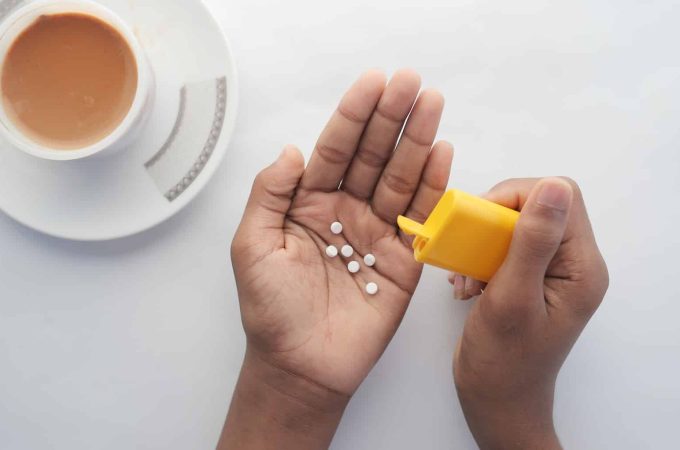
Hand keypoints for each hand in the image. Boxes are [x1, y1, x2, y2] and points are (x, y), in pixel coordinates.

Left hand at [220, 70, 451, 448]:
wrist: (300, 367)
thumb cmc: (270, 312)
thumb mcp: (252, 246)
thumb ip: (269, 194)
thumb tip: (292, 150)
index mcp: (308, 204)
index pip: (334, 150)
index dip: (352, 116)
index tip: (372, 83)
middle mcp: (345, 212)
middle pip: (372, 155)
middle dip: (391, 118)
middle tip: (411, 83)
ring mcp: (376, 233)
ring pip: (400, 178)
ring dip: (418, 141)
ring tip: (432, 105)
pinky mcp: (404, 260)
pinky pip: (421, 217)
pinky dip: (434, 186)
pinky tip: (443, 154)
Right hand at [452, 178, 608, 449]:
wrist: (495, 400)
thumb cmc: (504, 361)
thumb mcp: (514, 298)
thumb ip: (533, 241)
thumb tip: (553, 186)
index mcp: (582, 267)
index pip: (560, 197)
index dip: (517, 197)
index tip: (481, 222)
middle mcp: (572, 264)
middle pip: (536, 206)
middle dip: (493, 223)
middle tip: (468, 250)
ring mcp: (550, 271)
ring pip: (515, 224)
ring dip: (481, 243)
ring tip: (465, 277)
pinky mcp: (528, 278)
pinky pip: (503, 246)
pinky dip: (478, 258)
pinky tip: (466, 285)